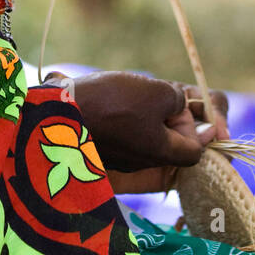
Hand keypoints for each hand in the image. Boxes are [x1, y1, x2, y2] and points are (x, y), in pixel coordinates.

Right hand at [42, 70, 221, 180]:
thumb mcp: (158, 92)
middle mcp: (142, 162)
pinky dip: (126, 118)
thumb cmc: (113, 103)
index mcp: (161, 153)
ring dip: (148, 115)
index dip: (197, 128)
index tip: (182, 105)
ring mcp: (119, 158)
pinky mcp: (100, 149)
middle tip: (159, 95)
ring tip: (135, 92)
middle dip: (171, 118)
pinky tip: (115, 99)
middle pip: (170, 144)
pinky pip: (124, 135)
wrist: (58, 111)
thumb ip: (179, 102)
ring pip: (146, 138)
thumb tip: (185, 108)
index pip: (195, 151)